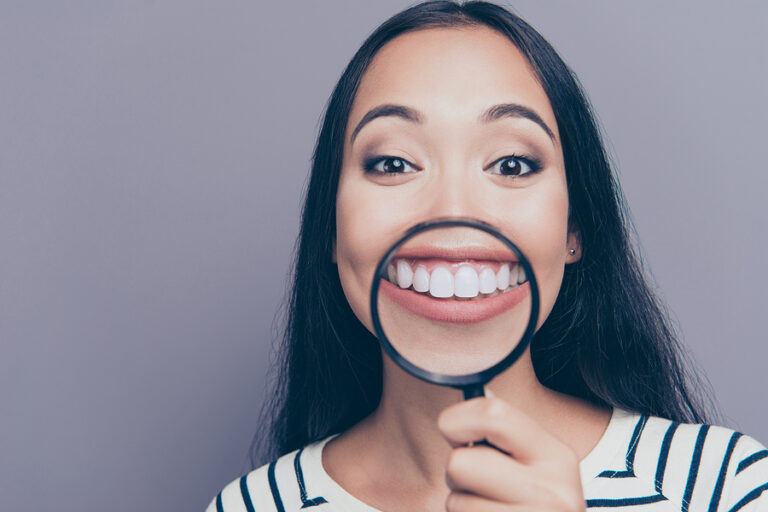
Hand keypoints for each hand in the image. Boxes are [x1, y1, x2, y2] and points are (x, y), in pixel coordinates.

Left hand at [437, 394, 585, 511]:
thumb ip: (506, 435)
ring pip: (455, 501)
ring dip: (461, 504)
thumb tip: (462, 411)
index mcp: (556, 455)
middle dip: (456, 473)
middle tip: (476, 483)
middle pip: (459, 462)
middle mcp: (551, 489)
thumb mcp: (539, 465)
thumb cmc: (538, 503)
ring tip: (488, 506)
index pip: (493, 414)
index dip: (457, 420)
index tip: (456, 434)